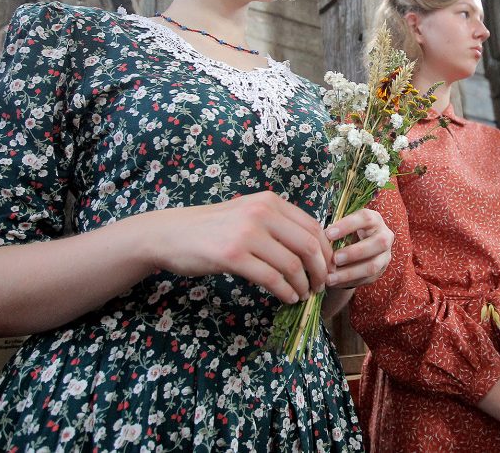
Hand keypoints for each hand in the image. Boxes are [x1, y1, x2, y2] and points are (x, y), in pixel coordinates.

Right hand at [146, 191, 332, 303]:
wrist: (171, 234)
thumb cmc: (213, 228)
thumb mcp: (249, 214)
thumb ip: (277, 224)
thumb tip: (313, 248)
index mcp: (270, 202)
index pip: (313, 227)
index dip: (326, 251)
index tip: (328, 268)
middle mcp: (262, 213)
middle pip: (308, 245)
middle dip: (320, 270)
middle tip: (320, 286)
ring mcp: (247, 233)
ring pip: (292, 265)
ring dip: (303, 285)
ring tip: (303, 295)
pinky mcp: (233, 255)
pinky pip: (271, 278)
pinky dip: (285, 291)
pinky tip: (287, 297)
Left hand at [324, 208, 393, 288]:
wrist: (357, 248)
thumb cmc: (346, 233)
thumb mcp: (342, 228)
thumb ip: (334, 232)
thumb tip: (318, 240)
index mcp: (374, 219)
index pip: (365, 218)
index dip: (347, 226)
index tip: (328, 234)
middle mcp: (385, 235)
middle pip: (378, 243)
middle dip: (354, 252)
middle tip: (334, 259)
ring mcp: (385, 255)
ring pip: (373, 266)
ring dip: (350, 272)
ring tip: (330, 278)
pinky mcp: (381, 271)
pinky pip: (367, 279)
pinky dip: (348, 281)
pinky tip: (334, 282)